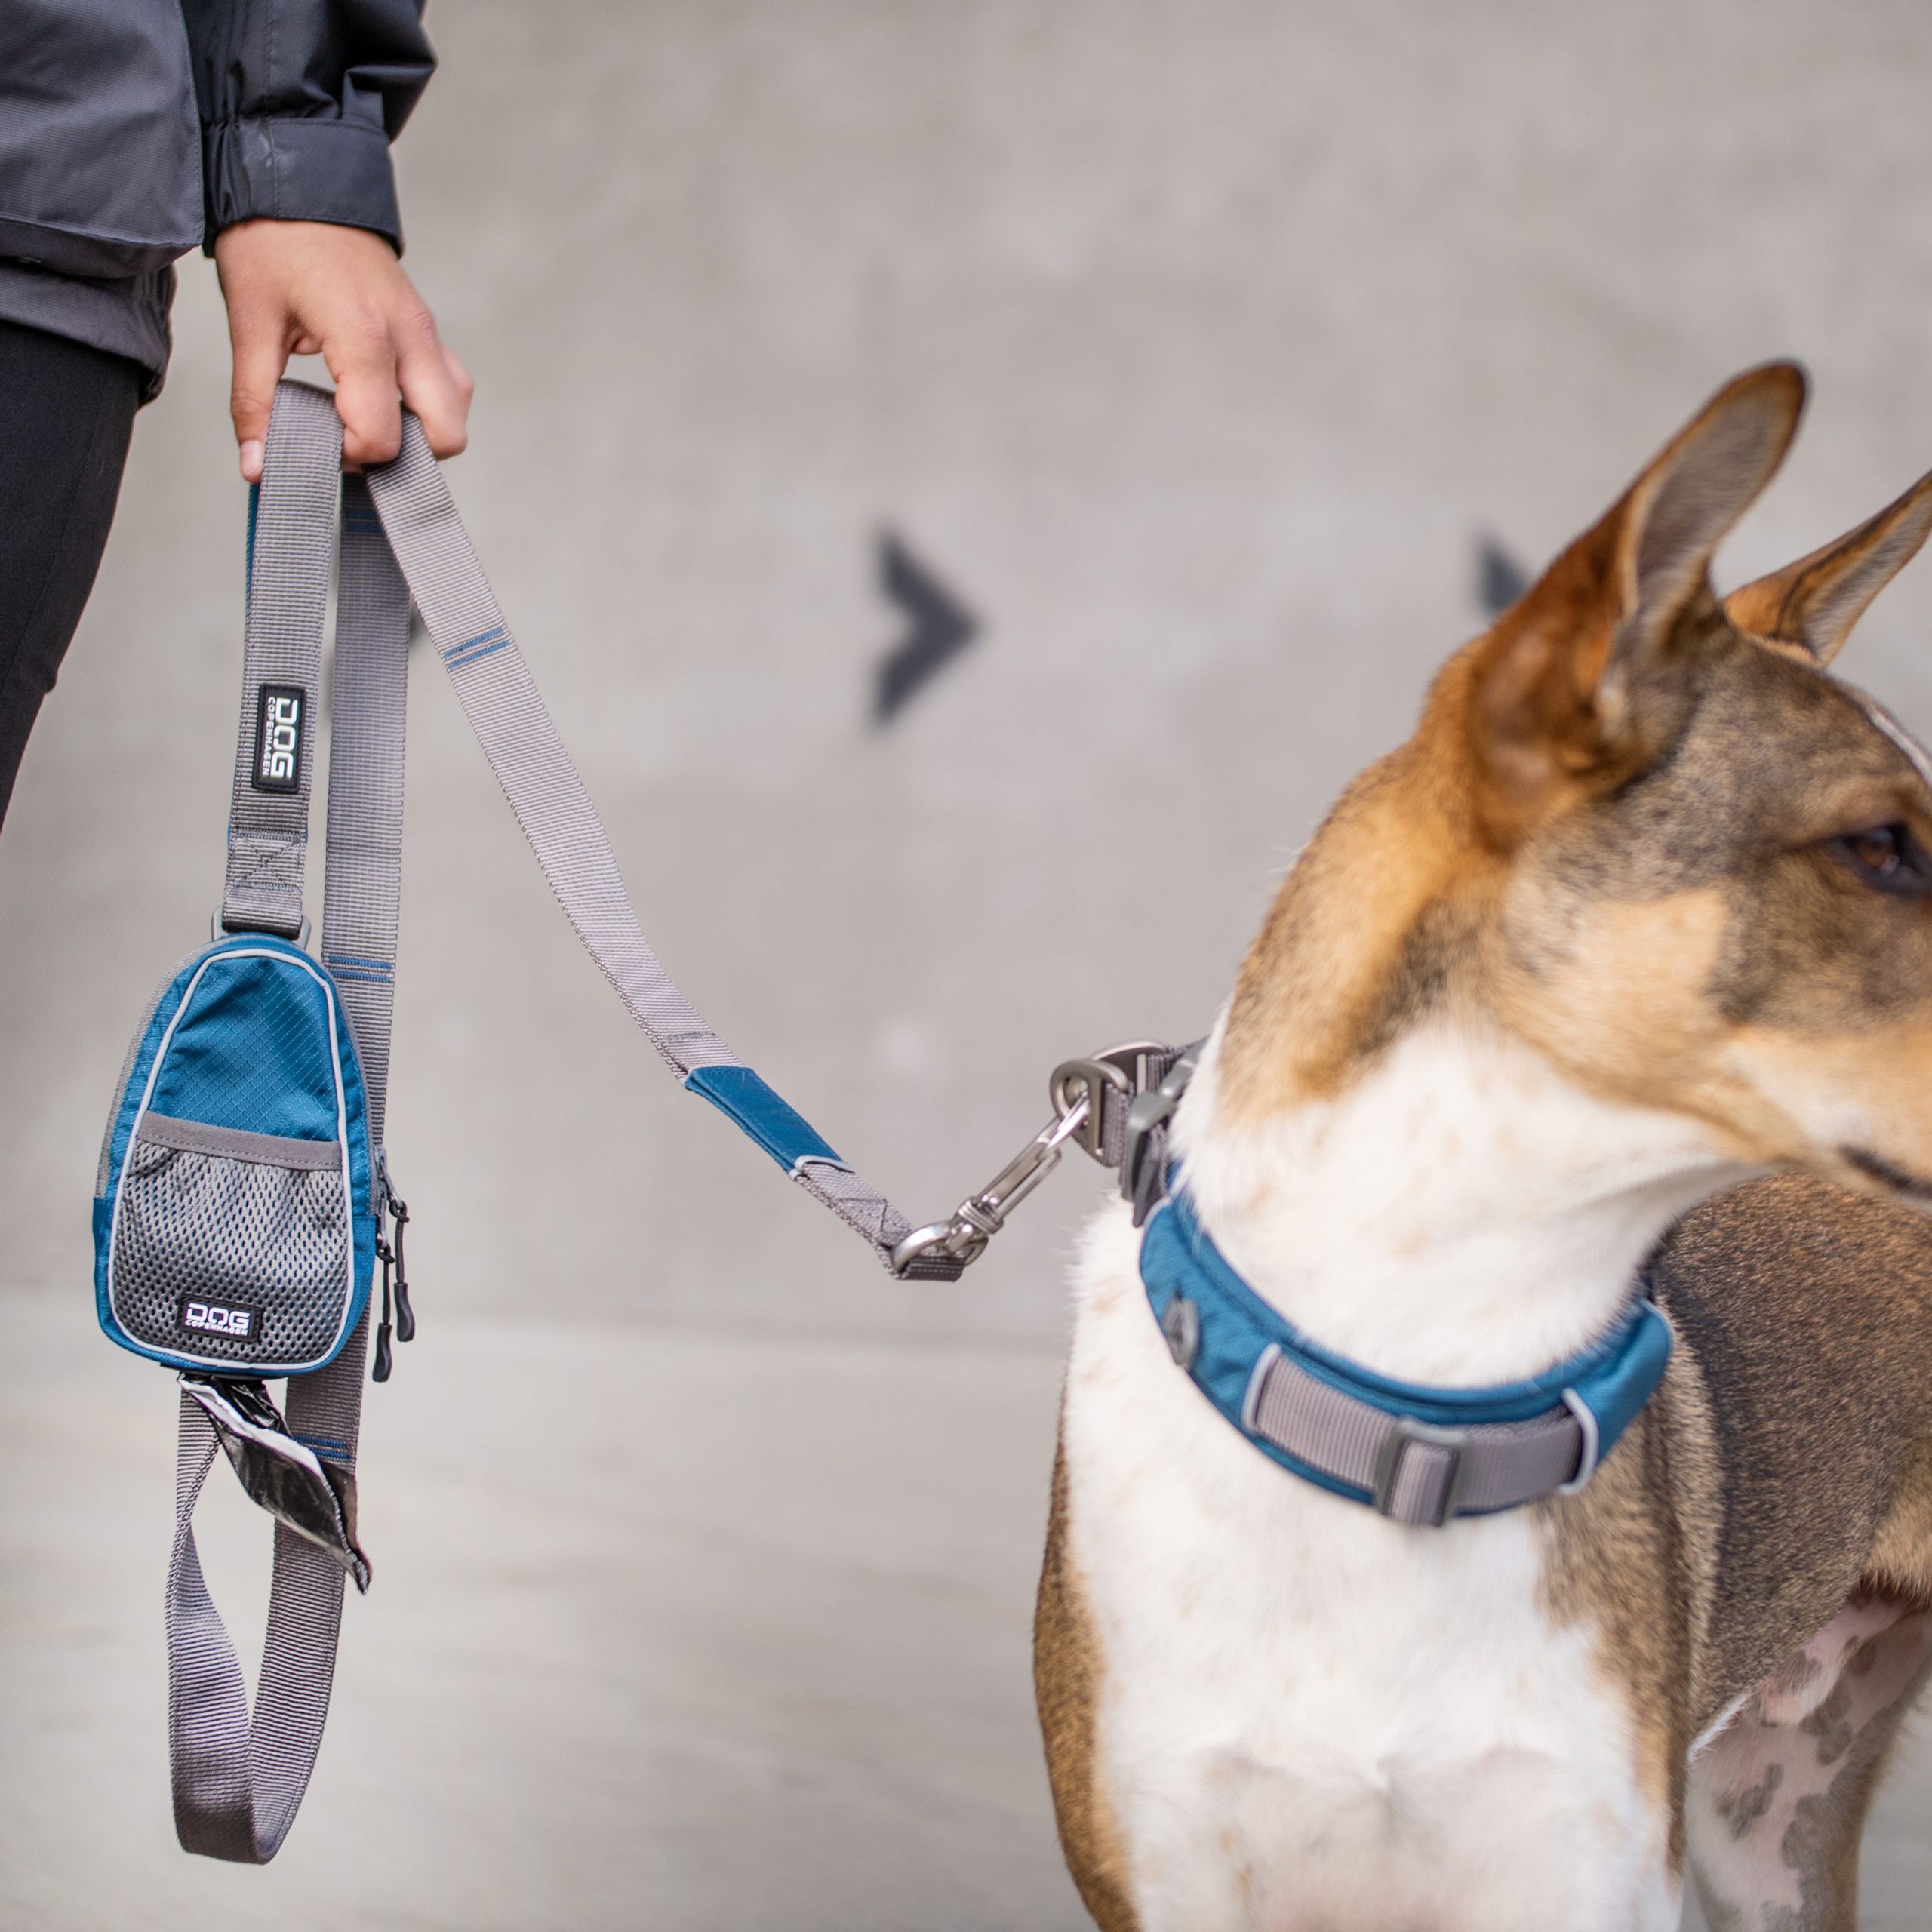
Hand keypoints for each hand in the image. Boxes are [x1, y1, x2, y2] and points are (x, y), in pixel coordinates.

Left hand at [213, 219, 472, 481]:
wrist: (296, 173)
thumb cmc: (272, 239)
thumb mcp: (250, 322)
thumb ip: (255, 400)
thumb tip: (256, 466)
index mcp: (365, 336)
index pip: (381, 437)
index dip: (347, 456)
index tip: (313, 439)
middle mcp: (409, 336)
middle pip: (444, 436)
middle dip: (400, 454)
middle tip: (350, 437)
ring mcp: (425, 330)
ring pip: (457, 410)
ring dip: (421, 429)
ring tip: (367, 417)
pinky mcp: (426, 324)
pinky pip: (452, 381)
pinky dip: (427, 402)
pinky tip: (384, 394)